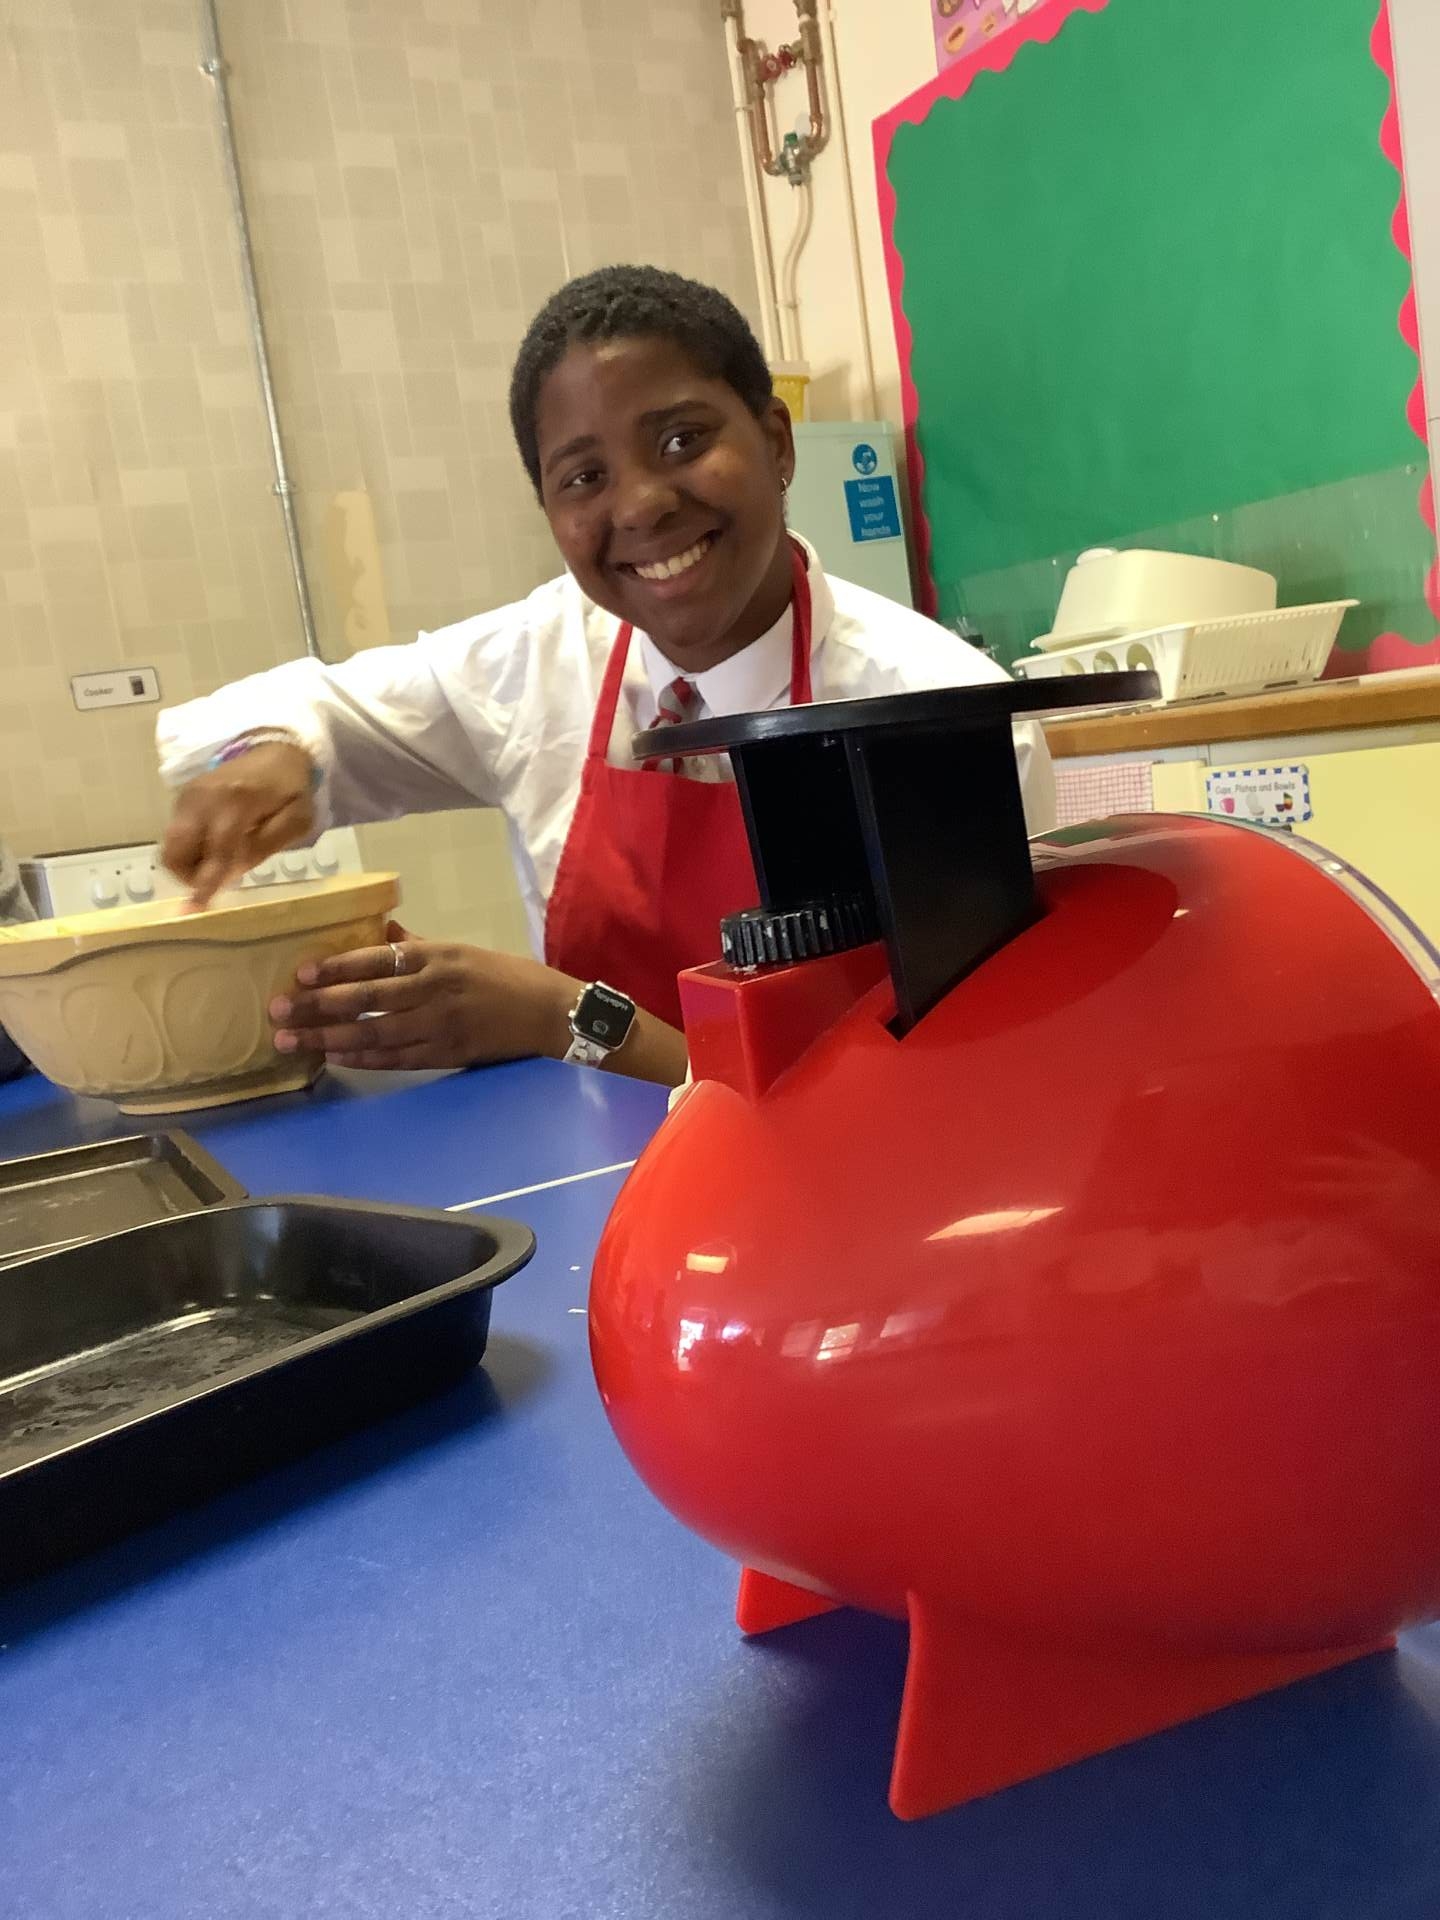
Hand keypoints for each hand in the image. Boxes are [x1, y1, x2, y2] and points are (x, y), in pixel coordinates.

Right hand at [163, 740, 315, 906]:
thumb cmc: (291, 789)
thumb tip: (233, 871)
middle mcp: (205, 798)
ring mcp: (189, 795)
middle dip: (188, 875)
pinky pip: (176, 831)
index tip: (193, 910)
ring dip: (188, 862)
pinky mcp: (184, 796)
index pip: (217, 850)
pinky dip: (190, 847)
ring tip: (218, 860)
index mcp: (238, 802)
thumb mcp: (297, 819)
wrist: (274, 749)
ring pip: (171, 843)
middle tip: (213, 880)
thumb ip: (266, 845)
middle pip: (176, 849)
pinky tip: (213, 844)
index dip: (205, 882)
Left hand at [269, 921, 575, 1070]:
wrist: (548, 1011)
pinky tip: (335, 1057)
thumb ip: (417, 945)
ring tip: (293, 1040)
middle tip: (277, 1010)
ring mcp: (438, 1024)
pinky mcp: (446, 1053)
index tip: (299, 973)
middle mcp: (432, 988)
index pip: (374, 960)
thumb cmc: (504, 976)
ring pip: (373, 1031)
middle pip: (364, 998)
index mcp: (435, 957)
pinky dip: (363, 1058)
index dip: (335, 968)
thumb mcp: (460, 950)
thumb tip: (382, 931)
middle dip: (316, 1006)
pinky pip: (396, 1057)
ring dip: (328, 1038)